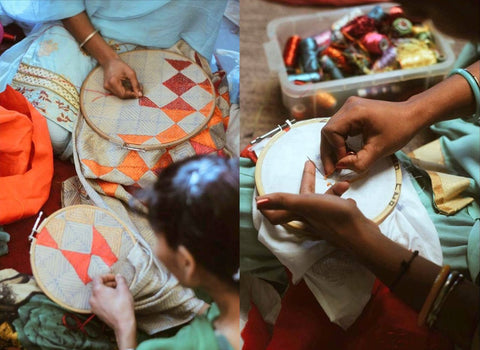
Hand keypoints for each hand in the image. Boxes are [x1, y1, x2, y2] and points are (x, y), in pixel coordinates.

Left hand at [89, 274, 134, 332]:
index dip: (107, 275)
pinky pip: (98, 301)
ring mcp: (93, 306)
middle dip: (108, 283)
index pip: (97, 278)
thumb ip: (120, 279)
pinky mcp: (96, 312)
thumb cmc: (123, 306)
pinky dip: (104, 298)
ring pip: (98, 294)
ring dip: (106, 291)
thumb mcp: (124, 289)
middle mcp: (92, 298)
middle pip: (97, 286)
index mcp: (97, 290)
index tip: (115, 277)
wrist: (123, 323)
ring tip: (116, 292)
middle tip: (118, 284)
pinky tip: (114, 300)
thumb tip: (118, 276)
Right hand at [102, 58, 142, 98]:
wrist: (109, 61)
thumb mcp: (131, 73)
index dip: (132, 95)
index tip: (139, 93)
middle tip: (138, 89)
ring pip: (120, 95)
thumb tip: (140, 95)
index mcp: (113, 81)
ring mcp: (107, 87)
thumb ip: (136, 84)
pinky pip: (117, 92)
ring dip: (128, 93)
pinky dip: (124, 91)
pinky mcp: (107, 87)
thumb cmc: (120, 65)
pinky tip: (128, 86)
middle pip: (122, 96)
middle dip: (131, 94)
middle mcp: (108, 86)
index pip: (123, 94)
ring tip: (133, 86)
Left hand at [256, 160, 379, 251]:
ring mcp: (325, 222)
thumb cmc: (334, 217)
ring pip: (322, 202)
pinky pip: (337, 207)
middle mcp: (309, 219)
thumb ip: (283, 201)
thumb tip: (258, 202)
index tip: (266, 192)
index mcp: (300, 214)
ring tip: (343, 184)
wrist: (362, 236)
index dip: (269, 205)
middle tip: (310, 163)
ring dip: (330, 190)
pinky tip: (349, 196)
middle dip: (306, 181)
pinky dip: (341, 199)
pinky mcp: (339, 223)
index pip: (276, 213)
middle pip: (301, 200)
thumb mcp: (306, 203)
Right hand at [320, 96, 418, 175]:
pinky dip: (339, 142)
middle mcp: (348, 106)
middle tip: (331, 169)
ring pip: (331, 131)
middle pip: (328, 131)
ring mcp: (349, 108)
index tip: (343, 163)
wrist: (412, 116)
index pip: (331, 132)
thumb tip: (339, 166)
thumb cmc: (399, 129)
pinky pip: (339, 128)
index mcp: (354, 112)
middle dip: (329, 152)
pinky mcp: (352, 112)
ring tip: (339, 162)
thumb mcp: (379, 150)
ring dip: (333, 148)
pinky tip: (345, 152)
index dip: (334, 150)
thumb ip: (358, 161)